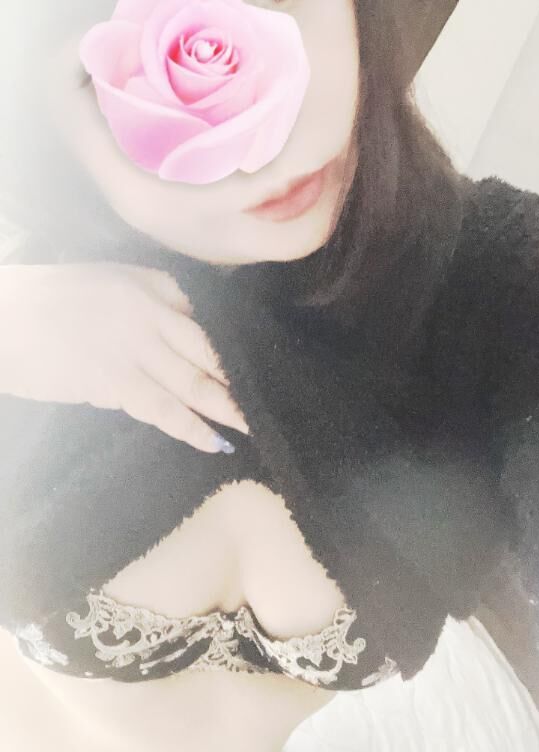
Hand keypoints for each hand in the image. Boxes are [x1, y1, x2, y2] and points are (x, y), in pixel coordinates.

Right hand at [0, 262, 248, 452]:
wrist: (0, 316)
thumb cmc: (48, 303)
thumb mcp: (107, 286)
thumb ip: (149, 304)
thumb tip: (182, 341)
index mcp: (153, 284)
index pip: (209, 317)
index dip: (237, 345)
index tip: (261, 365)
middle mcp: (152, 310)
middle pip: (212, 350)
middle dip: (244, 378)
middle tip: (274, 398)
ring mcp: (136, 345)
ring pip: (197, 382)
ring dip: (229, 408)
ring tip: (256, 426)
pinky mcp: (114, 380)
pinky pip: (165, 409)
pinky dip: (192, 428)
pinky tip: (216, 443)